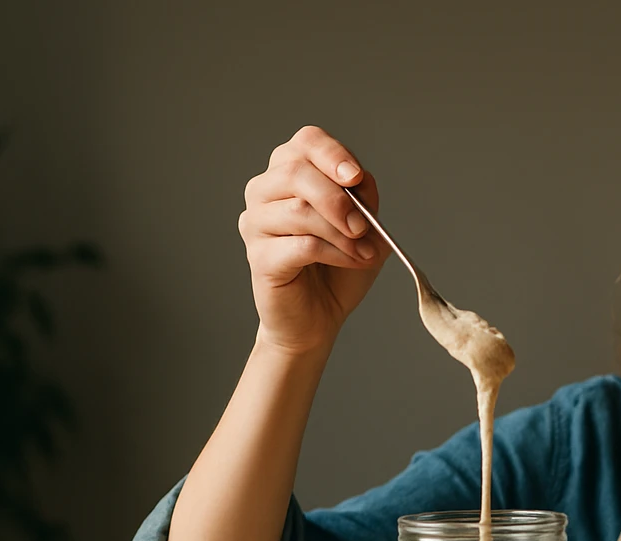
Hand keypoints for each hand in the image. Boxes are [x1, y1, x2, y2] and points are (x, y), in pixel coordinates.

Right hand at [239, 125, 389, 352]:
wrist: (318, 317)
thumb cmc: (336, 269)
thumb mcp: (364, 228)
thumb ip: (364, 199)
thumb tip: (360, 181)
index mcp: (289, 173)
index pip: (307, 142)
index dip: (333, 155)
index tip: (356, 177)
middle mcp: (264, 191)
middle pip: (296, 172)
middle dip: (338, 199)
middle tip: (363, 227)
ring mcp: (256, 223)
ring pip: (299, 210)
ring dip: (342, 233)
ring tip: (363, 252)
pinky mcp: (259, 257)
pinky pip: (301, 245)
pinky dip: (335, 253)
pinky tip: (350, 262)